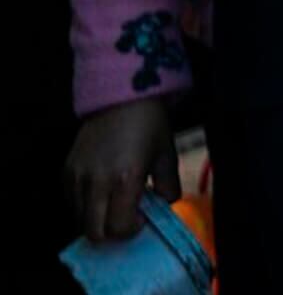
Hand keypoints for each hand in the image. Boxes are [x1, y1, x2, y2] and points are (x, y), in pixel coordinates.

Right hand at [65, 98, 179, 242]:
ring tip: (116, 201)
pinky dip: (86, 205)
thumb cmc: (149, 126)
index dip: (131, 230)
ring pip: (80, 219)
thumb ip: (168, 188)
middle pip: (94, 232)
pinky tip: (104, 190)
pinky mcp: (66, 170)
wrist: (121, 97)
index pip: (118, 227)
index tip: (142, 218)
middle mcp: (96, 181)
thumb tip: (163, 207)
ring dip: (99, 219)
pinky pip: (72, 202)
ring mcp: (77, 176)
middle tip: (127, 217)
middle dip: (112, 232)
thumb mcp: (167, 157)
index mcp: (125, 179)